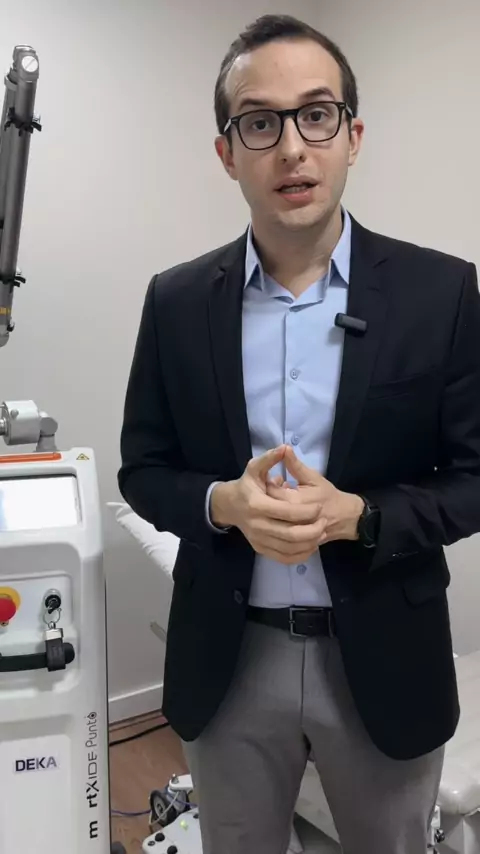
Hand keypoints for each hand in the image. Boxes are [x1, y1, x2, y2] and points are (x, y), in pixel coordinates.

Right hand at [210, 446, 327, 563]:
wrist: (230, 506)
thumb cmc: (246, 485)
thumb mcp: (255, 468)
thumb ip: (270, 458)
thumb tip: (285, 447)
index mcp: (257, 504)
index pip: (287, 512)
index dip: (307, 512)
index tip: (319, 507)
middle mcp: (257, 525)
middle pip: (291, 534)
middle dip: (312, 530)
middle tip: (324, 522)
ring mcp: (258, 539)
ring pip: (289, 549)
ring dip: (309, 543)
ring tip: (320, 532)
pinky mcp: (260, 549)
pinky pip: (283, 558)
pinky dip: (299, 555)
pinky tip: (310, 545)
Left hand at [266, 446, 363, 544]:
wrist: (344, 518)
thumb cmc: (328, 495)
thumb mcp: (313, 477)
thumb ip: (296, 465)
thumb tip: (284, 448)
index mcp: (295, 500)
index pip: (270, 491)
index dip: (269, 483)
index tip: (273, 480)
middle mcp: (291, 519)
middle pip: (268, 507)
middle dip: (268, 498)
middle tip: (275, 492)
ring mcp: (292, 532)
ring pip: (272, 522)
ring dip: (271, 512)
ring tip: (277, 504)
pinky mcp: (294, 542)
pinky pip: (278, 535)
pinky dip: (277, 525)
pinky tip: (282, 518)